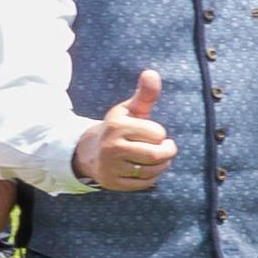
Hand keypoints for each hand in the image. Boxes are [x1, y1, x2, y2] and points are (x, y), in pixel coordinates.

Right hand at [75, 70, 175, 190]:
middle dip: (167, 152)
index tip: (151, 133)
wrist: (91, 151)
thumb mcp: (130, 110)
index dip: (159, 134)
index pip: (158, 134)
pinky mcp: (113, 183)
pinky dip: (151, 178)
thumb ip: (145, 94)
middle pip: (156, 155)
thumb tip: (152, 72)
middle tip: (165, 148)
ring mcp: (110, 167)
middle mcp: (111, 147)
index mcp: (117, 126)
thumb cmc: (120, 128)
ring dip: (161, 165)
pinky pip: (145, 184)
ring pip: (152, 171)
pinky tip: (144, 169)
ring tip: (154, 158)